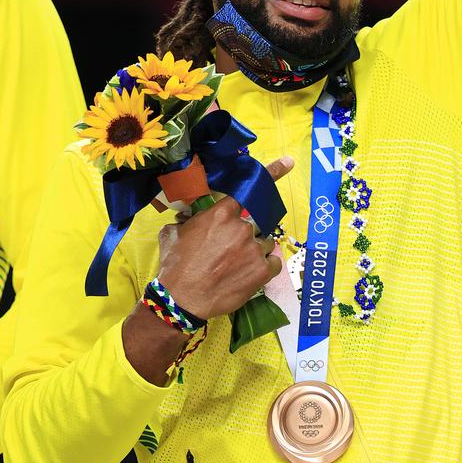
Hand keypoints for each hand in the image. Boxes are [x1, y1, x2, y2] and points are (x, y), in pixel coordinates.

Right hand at [156, 155, 293, 319]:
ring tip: (236, 267)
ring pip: (265, 243)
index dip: (271, 173)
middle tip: (229, 252)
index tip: (289, 162)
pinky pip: (274, 263)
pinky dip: (266, 268)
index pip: (248, 191)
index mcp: (221, 214)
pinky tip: (251, 275)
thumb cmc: (174, 266)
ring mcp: (254, 249)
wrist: (180, 300)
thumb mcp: (172, 234)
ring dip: (255, 251)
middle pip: (255, 225)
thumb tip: (185, 218)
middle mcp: (241, 228)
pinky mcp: (262, 272)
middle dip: (245, 235)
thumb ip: (186, 221)